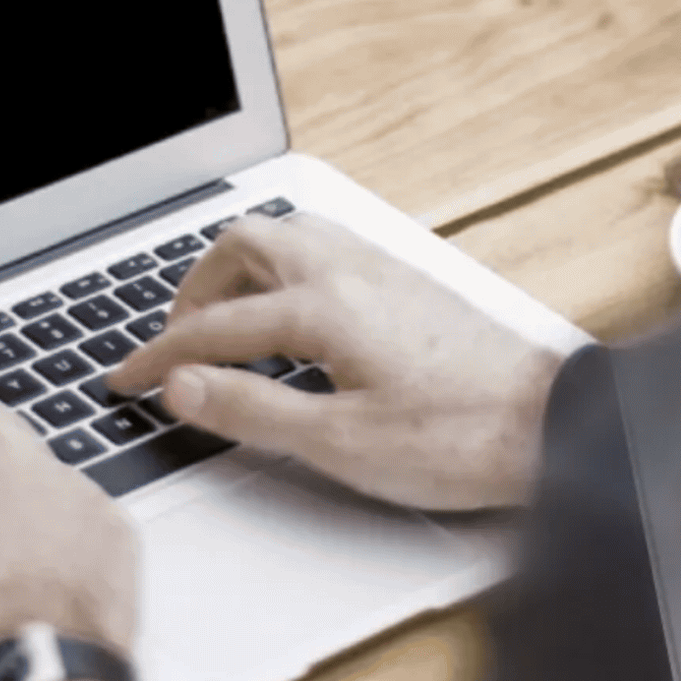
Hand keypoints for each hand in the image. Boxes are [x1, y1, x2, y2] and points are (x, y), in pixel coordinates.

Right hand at [106, 212, 562, 511]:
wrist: (552, 426)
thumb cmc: (460, 438)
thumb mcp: (339, 443)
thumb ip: (252, 411)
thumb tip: (185, 389)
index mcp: (324, 306)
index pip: (214, 326)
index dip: (160, 357)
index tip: (128, 380)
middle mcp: (350, 270)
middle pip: (244, 245)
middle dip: (195, 290)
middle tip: (174, 343)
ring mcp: (383, 269)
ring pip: (287, 237)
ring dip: (240, 272)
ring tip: (223, 323)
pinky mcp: (408, 282)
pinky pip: (324, 249)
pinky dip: (283, 271)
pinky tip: (290, 315)